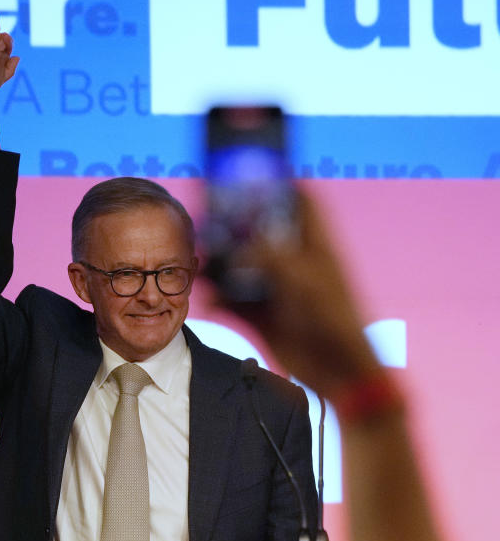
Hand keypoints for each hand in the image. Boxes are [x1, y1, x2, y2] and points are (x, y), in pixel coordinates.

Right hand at [219, 191, 380, 397]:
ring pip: (244, 268)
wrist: (338, 371)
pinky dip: (221, 298)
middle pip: (262, 233)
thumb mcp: (301, 278)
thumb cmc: (334, 320)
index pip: (302, 203)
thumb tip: (237, 248)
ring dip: (223, 263)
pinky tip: (210, 295)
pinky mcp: (265, 317)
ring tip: (202, 255)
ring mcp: (279, 290)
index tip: (258, 170)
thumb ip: (267, 256)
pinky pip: (236, 302)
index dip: (284, 183)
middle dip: (238, 224)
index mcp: (314, 247)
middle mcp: (295, 265)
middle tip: (212, 214)